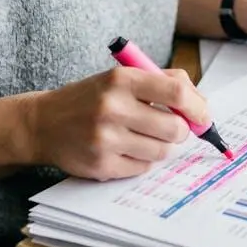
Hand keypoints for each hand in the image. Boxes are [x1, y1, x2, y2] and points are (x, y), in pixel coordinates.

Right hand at [23, 66, 209, 180]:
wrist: (43, 123)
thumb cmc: (92, 98)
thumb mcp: (121, 78)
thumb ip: (163, 83)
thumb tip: (201, 107)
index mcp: (121, 79)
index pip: (176, 92)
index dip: (197, 107)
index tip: (202, 116)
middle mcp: (112, 107)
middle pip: (174, 128)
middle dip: (180, 131)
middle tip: (171, 129)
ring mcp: (105, 138)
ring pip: (161, 151)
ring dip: (158, 146)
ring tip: (140, 136)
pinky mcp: (101, 165)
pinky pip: (142, 167)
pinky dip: (140, 160)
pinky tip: (122, 149)